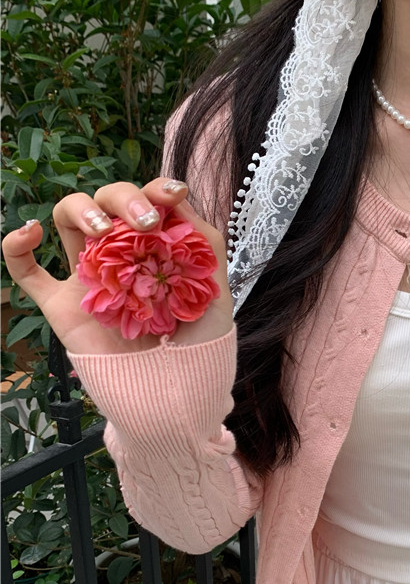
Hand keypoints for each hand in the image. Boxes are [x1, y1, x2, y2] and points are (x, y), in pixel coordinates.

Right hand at [1, 179, 233, 356]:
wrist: (175, 394)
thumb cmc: (199, 345)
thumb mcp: (215, 289)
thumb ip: (204, 243)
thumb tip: (178, 200)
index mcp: (155, 249)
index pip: (147, 202)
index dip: (156, 189)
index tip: (173, 195)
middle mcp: (120, 255)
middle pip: (107, 201)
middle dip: (125, 197)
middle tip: (145, 222)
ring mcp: (87, 277)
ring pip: (67, 218)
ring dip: (80, 208)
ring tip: (101, 229)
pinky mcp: (61, 305)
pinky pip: (25, 271)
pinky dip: (15, 246)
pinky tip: (29, 233)